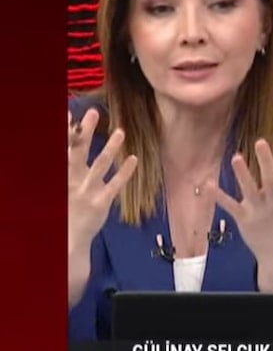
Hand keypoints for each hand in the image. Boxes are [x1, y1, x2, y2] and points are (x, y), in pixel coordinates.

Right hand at [68, 109, 136, 250]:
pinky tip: (134, 158)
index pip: (62, 149)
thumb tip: (72, 140)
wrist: (68, 239)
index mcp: (61, 175)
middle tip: (92, 112)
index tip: (69, 114)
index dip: (66, 132)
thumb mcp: (64, 184)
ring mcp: (87, 191)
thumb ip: (68, 164)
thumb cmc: (67, 206)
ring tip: (121, 132)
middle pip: (77, 152)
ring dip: (109, 148)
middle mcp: (71, 180)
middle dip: (84, 132)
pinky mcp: (101, 203)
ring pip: (99, 166)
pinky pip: (114, 185)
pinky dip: (124, 172)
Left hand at [212, 136, 272, 291]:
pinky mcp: (244, 219)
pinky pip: (231, 206)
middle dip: (266, 161)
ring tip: (235, 158)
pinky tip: (208, 185)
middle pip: (271, 178)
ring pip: (250, 190)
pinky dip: (219, 196)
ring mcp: (259, 210)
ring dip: (243, 174)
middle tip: (260, 142)